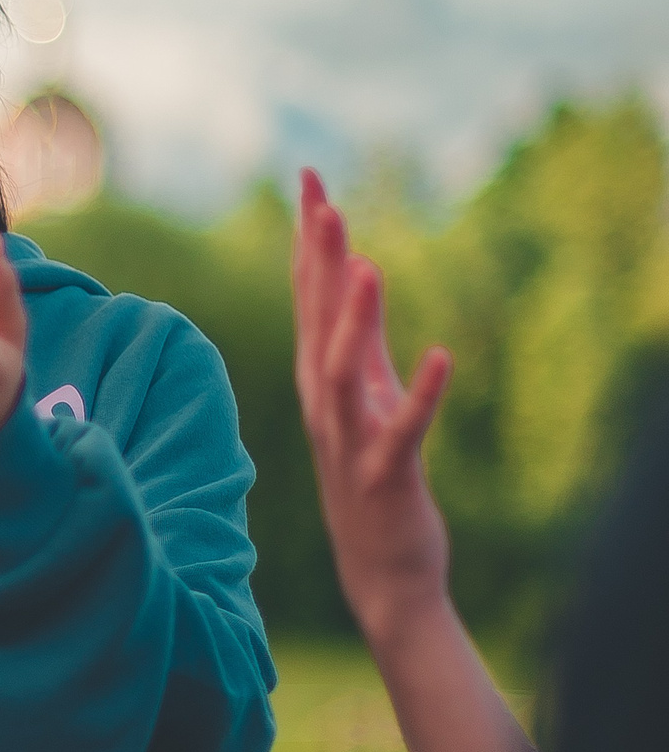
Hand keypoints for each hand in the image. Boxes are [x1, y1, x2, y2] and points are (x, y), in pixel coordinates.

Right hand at [293, 169, 451, 641]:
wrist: (381, 570)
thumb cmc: (374, 480)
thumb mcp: (369, 396)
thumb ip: (362, 338)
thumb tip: (359, 273)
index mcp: (322, 380)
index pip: (308, 296)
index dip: (308, 240)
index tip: (310, 180)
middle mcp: (325, 402)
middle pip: (316, 319)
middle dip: (317, 260)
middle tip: (321, 200)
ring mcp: (349, 438)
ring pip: (344, 370)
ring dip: (355, 320)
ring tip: (369, 266)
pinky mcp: (384, 473)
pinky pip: (402, 429)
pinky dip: (421, 393)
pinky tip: (442, 356)